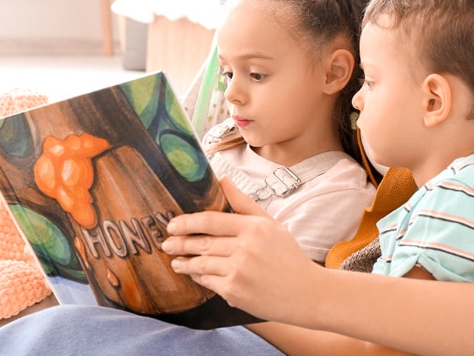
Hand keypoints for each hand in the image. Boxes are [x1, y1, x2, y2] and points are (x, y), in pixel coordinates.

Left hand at [162, 177, 322, 321]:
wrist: (307, 294)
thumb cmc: (288, 257)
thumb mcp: (271, 224)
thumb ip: (244, 203)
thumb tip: (222, 178)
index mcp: (254, 227)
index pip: (211, 220)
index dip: (187, 222)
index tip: (173, 224)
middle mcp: (245, 248)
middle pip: (202, 242)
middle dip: (179, 242)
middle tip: (166, 242)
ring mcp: (239, 271)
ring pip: (201, 263)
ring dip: (184, 262)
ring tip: (176, 262)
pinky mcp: (235, 291)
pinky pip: (208, 281)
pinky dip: (199, 278)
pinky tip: (195, 275)